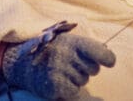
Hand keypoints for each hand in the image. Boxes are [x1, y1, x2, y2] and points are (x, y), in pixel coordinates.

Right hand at [1, 21, 115, 98]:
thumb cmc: (51, 50)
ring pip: (84, 81)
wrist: (22, 62)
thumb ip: (87, 47)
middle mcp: (66, 55)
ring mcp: (59, 70)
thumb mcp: (68, 41)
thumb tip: (108, 57)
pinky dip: (69, 90)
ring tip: (61, 71)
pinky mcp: (54, 86)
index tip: (110, 62)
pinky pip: (74, 92)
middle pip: (93, 69)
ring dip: (76, 79)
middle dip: (86, 68)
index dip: (107, 58)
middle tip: (70, 63)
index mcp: (72, 41)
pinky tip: (59, 81)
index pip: (99, 51)